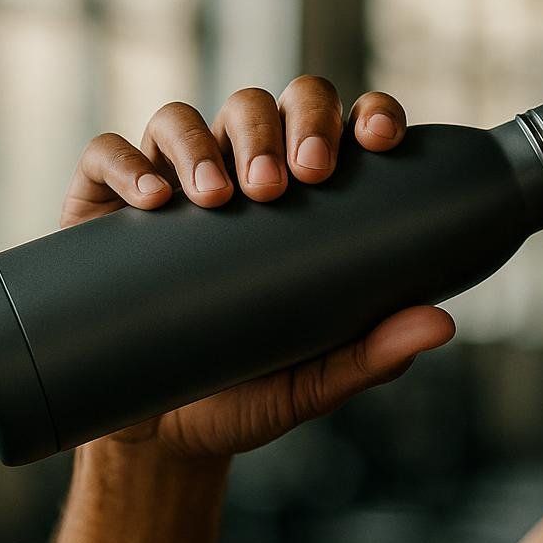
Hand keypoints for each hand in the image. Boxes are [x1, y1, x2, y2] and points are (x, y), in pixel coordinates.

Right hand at [59, 76, 455, 462]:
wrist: (159, 437)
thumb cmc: (248, 394)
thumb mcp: (314, 380)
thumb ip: (374, 353)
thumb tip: (440, 324)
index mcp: (302, 198)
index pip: (340, 128)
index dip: (365, 113)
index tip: (379, 138)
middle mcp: (237, 173)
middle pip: (265, 105)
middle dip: (287, 124)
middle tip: (298, 178)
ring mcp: (168, 183)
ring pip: (187, 117)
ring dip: (210, 142)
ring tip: (226, 196)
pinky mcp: (102, 206)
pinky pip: (108, 154)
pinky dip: (129, 163)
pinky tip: (154, 200)